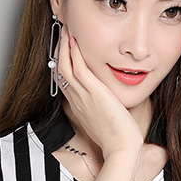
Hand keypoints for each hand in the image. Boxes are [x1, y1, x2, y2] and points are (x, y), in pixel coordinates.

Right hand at [54, 28, 144, 160]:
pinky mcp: (94, 93)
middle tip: (63, 34)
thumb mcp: (106, 119)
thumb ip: (104, 107)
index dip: (62, 63)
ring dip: (64, 47)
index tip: (66, 50)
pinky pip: (78, 69)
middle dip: (59, 51)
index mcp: (79, 106)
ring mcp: (83, 96)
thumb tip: (110, 100)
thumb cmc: (117, 138)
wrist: (121, 149)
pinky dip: (74, 54)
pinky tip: (75, 41)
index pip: (64, 80)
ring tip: (66, 31)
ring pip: (65, 67)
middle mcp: (77, 100)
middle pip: (60, 71)